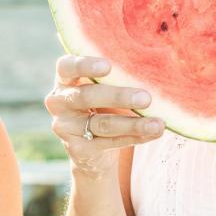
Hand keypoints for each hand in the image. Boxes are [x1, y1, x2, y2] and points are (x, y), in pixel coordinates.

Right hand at [44, 55, 164, 176]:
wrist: (94, 147)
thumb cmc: (104, 105)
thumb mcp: (105, 87)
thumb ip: (117, 76)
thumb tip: (152, 67)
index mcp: (64, 80)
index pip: (66, 67)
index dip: (85, 65)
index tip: (108, 66)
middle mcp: (58, 103)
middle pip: (86, 97)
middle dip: (118, 97)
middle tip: (146, 98)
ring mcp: (65, 127)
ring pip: (101, 124)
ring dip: (133, 124)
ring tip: (157, 124)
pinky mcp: (77, 149)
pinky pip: (109, 142)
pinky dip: (134, 137)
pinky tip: (152, 133)